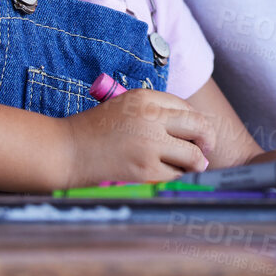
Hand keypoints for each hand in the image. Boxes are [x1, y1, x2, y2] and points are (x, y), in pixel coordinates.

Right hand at [62, 89, 213, 187]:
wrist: (67, 150)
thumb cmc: (94, 129)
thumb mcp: (125, 105)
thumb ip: (155, 111)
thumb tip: (192, 129)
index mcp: (146, 97)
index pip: (187, 107)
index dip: (197, 123)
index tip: (199, 133)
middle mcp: (152, 117)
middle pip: (199, 127)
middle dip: (208, 141)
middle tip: (206, 151)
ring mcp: (150, 144)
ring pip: (193, 156)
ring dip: (194, 164)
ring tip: (188, 166)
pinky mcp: (145, 170)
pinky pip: (176, 176)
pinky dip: (177, 178)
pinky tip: (169, 176)